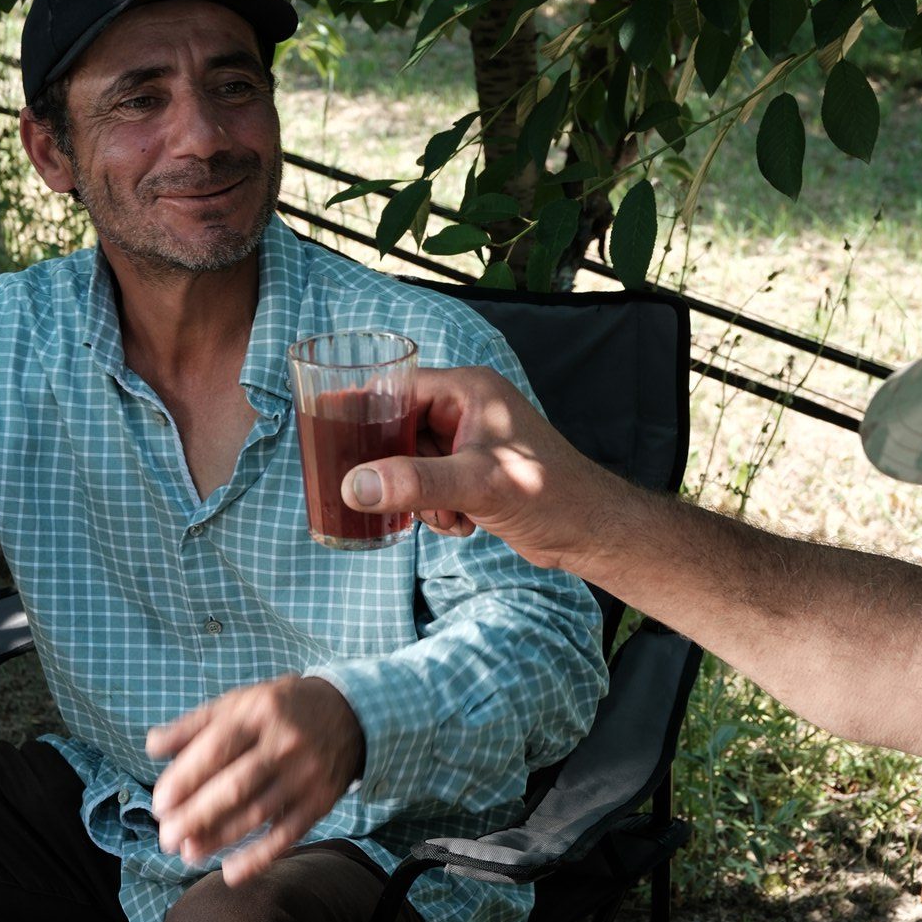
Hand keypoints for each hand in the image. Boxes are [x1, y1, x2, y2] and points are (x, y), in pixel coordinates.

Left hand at [147, 675, 364, 886]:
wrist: (350, 712)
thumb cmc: (280, 709)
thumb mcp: (240, 702)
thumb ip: (195, 724)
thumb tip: (152, 746)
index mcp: (259, 714)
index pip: (217, 749)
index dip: (186, 779)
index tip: (159, 804)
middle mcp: (285, 744)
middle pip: (236, 786)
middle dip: (196, 816)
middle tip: (166, 837)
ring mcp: (306, 775)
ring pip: (258, 814)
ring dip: (219, 838)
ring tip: (188, 852)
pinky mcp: (321, 801)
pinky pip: (287, 835)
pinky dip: (259, 857)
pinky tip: (231, 872)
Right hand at [340, 365, 622, 575]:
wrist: (591, 531)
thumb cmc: (549, 493)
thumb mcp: (477, 485)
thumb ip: (415, 483)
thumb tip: (355, 486)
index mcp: (468, 390)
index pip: (396, 390)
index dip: (362, 413)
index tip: (329, 434)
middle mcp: (467, 409)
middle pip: (399, 430)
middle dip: (395, 471)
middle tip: (385, 497)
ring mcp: (470, 443)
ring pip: (412, 465)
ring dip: (420, 497)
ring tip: (450, 514)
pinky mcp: (474, 474)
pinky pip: (431, 486)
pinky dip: (438, 510)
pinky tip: (463, 524)